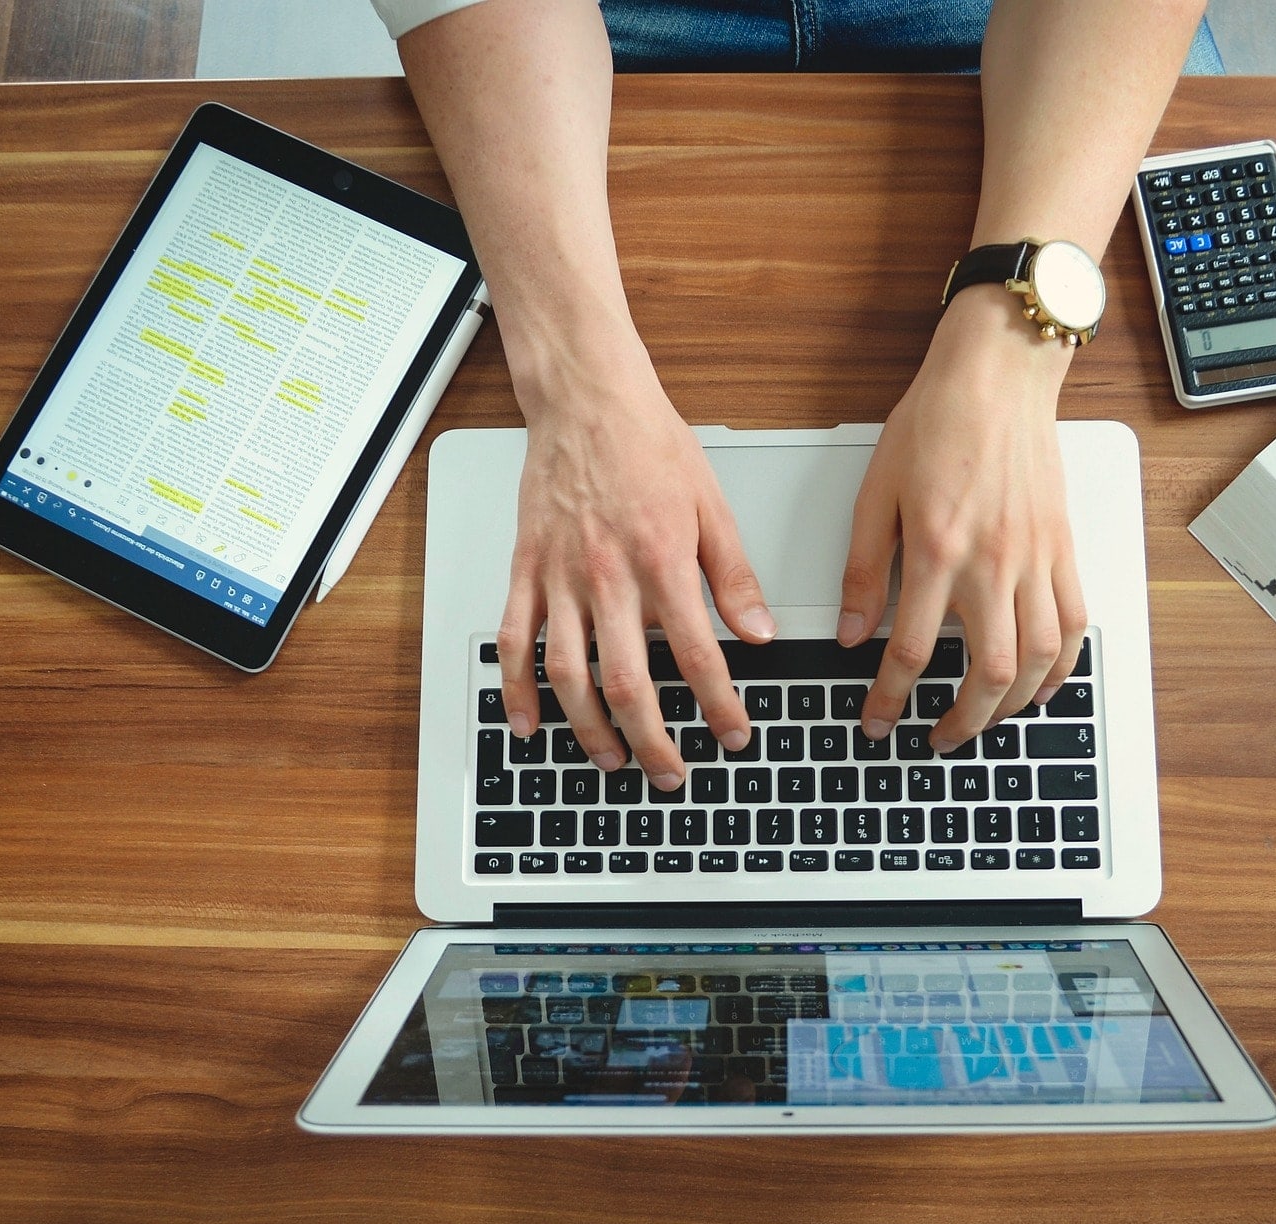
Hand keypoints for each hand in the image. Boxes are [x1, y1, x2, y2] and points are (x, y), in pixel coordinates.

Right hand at [497, 343, 773, 789]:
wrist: (585, 398)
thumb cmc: (648, 444)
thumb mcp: (712, 505)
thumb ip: (734, 575)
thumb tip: (759, 632)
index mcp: (662, 563)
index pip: (696, 656)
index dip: (719, 705)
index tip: (734, 734)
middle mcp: (608, 579)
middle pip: (629, 683)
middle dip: (654, 741)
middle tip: (671, 773)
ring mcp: (560, 579)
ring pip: (570, 675)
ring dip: (590, 730)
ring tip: (613, 760)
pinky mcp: (526, 571)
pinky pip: (516, 642)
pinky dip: (518, 691)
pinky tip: (530, 726)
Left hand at [838, 287, 1087, 750]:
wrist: (999, 373)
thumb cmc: (937, 420)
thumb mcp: (876, 492)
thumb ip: (864, 570)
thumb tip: (851, 632)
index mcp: (937, 549)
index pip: (910, 650)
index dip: (890, 699)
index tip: (878, 721)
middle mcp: (992, 562)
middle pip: (986, 671)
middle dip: (960, 721)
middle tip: (936, 739)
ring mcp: (1036, 558)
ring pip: (1036, 659)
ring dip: (1010, 706)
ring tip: (984, 721)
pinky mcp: (1063, 548)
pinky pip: (1073, 624)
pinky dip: (1060, 667)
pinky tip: (1042, 685)